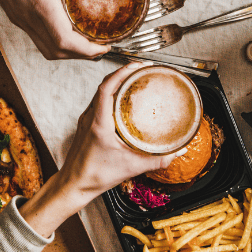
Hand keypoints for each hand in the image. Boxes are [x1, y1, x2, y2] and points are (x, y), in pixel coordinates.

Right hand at [0, 0, 124, 59]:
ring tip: (88, 42)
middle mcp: (29, 17)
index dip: (87, 50)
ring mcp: (21, 19)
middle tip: (102, 46)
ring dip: (69, 52)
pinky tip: (68, 30)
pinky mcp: (17, 16)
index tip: (105, 46)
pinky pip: (38, 38)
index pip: (64, 41)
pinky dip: (56, 42)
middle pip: (57, 52)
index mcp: (41, 3)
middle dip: (82, 54)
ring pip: (46, 48)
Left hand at [59, 63, 184, 196]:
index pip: (107, 87)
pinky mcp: (86, 125)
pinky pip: (99, 102)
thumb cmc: (95, 176)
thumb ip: (158, 160)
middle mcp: (90, 117)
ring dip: (116, 82)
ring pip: (100, 92)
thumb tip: (178, 151)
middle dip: (123, 72)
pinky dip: (111, 94)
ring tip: (134, 80)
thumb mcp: (131, 167)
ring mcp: (86, 120)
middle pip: (104, 85)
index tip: (138, 65)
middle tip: (142, 69)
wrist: (73, 186)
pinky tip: (123, 100)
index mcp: (99, 122)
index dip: (123, 72)